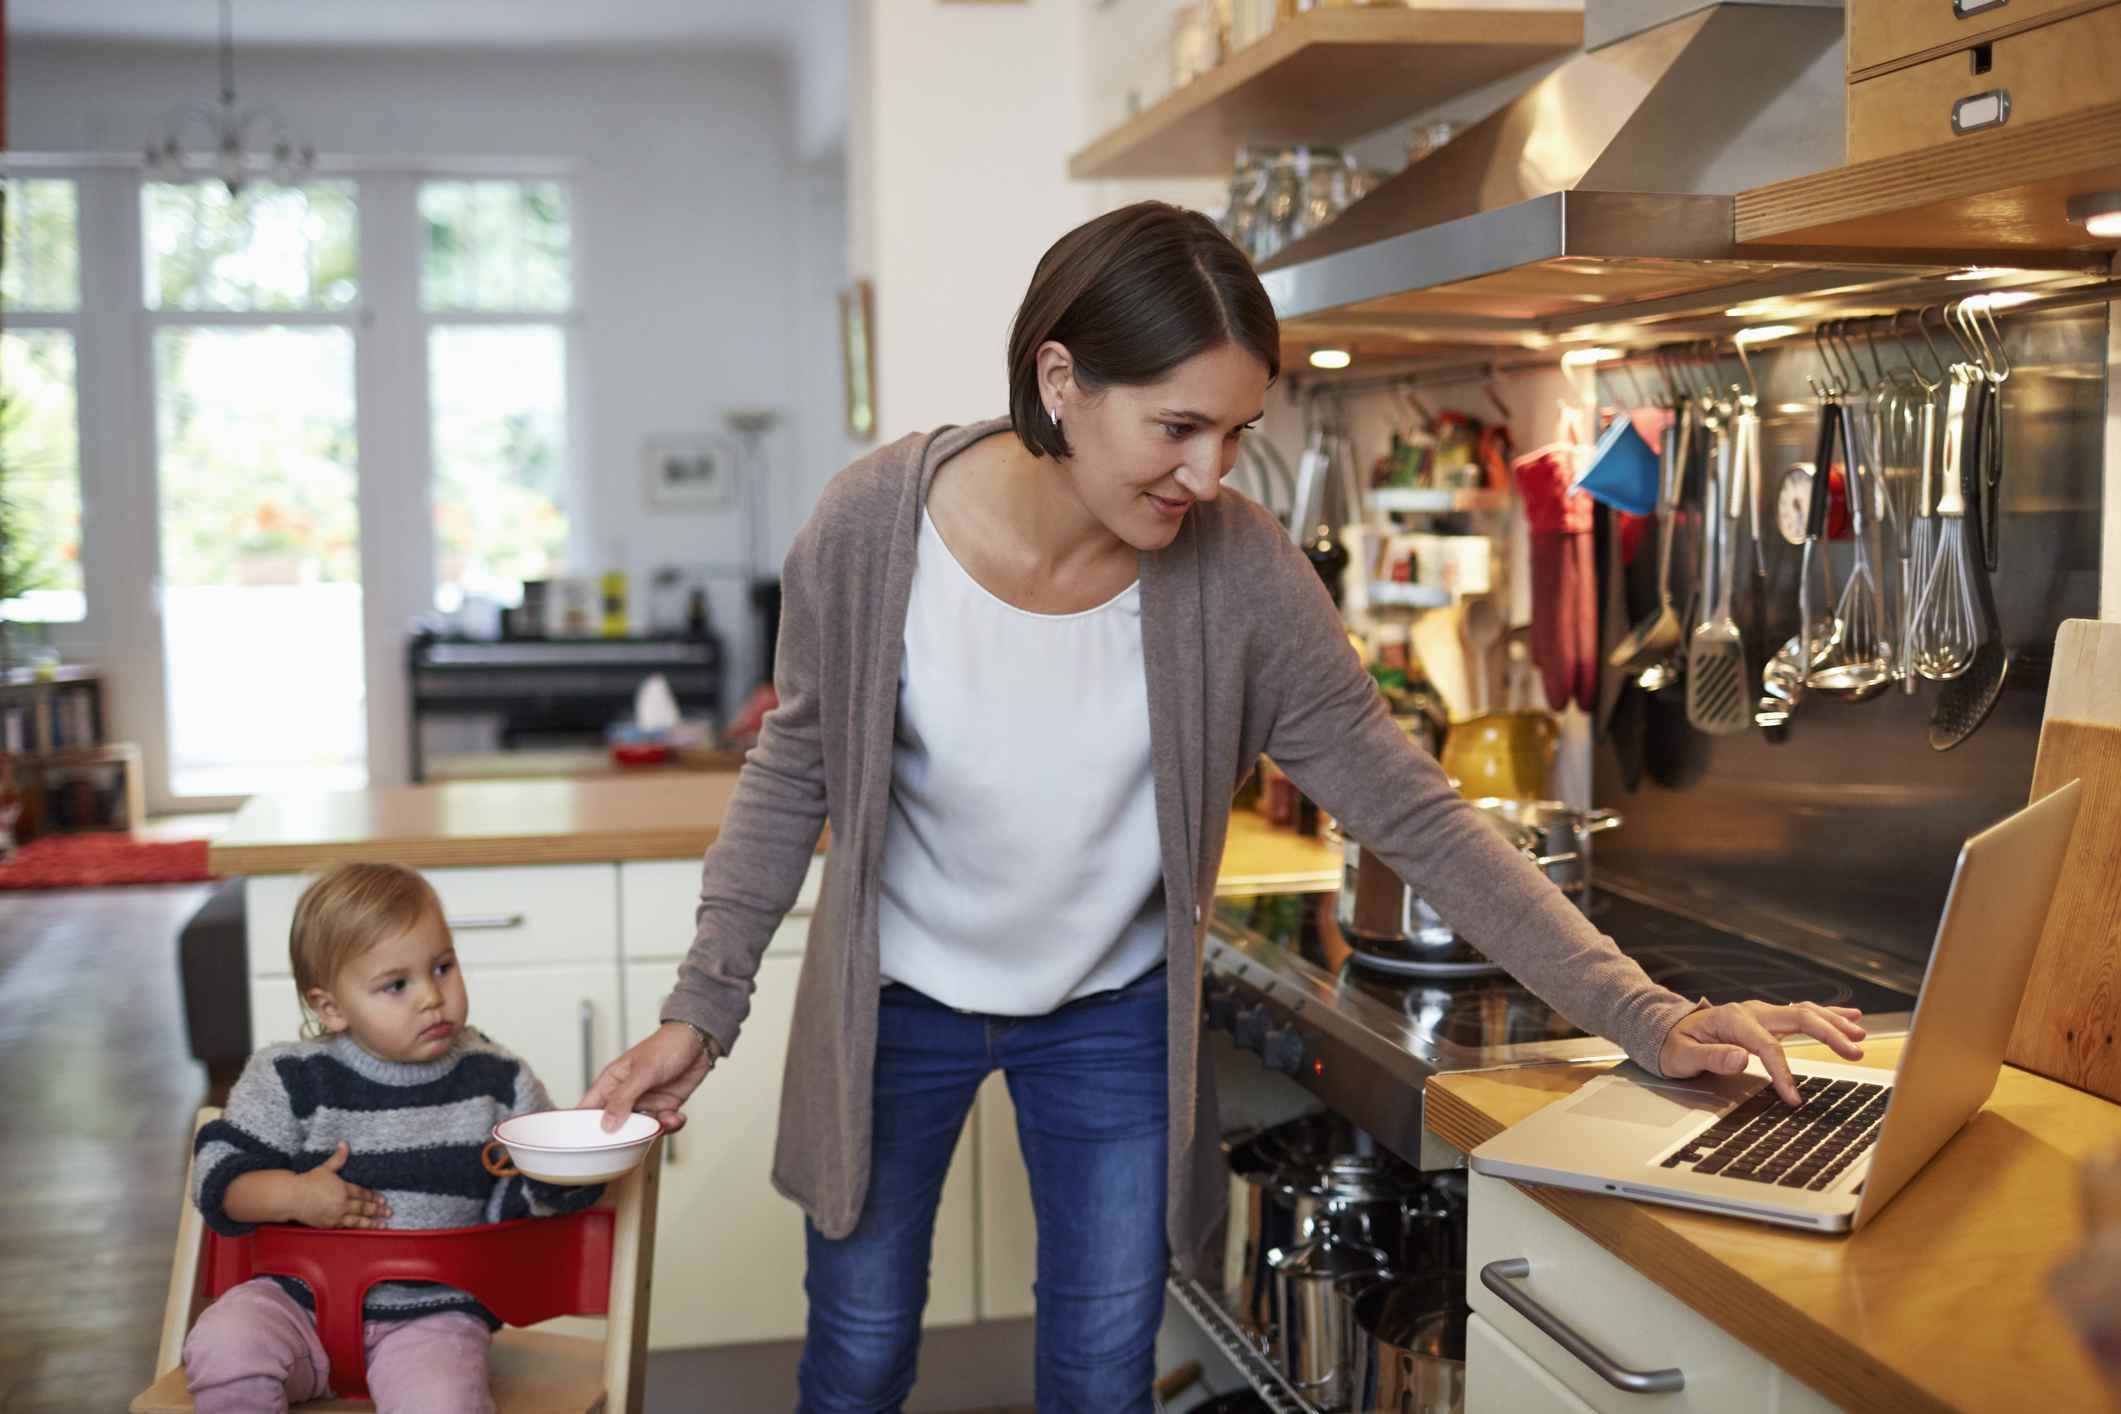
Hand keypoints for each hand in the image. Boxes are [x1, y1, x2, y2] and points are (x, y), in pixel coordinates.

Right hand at [291, 1142, 392, 1228]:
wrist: (291, 1198)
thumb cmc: (308, 1181)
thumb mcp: (325, 1168)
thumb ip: (338, 1158)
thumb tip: (344, 1142)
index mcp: (343, 1189)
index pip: (363, 1193)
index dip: (374, 1196)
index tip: (383, 1199)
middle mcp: (341, 1203)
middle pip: (363, 1207)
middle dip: (378, 1210)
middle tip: (389, 1212)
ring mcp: (335, 1216)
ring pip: (357, 1220)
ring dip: (372, 1222)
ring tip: (382, 1224)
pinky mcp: (329, 1224)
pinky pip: (346, 1226)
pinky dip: (356, 1227)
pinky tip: (362, 1228)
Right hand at [581, 1021, 714, 1133]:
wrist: (699, 1042)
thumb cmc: (666, 1045)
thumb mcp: (642, 1072)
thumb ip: (623, 1098)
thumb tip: (606, 1124)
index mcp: (612, 1081)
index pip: (588, 1108)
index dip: (583, 1127)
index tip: (583, 1145)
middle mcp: (626, 1094)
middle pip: (614, 1125)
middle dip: (623, 1136)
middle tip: (633, 1141)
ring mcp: (645, 1101)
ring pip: (640, 1128)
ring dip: (652, 1129)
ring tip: (665, 1120)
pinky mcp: (664, 1106)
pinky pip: (662, 1124)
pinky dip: (670, 1124)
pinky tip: (677, 1116)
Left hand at [1658, 1000, 1866, 1104]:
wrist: (1668, 1031)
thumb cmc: (1675, 1045)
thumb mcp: (1683, 1056)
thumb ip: (1711, 1057)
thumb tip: (1740, 1059)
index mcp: (1733, 1019)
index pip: (1767, 1046)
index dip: (1783, 1072)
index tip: (1794, 1098)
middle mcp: (1752, 1011)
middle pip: (1798, 1018)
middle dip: (1829, 1034)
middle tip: (1854, 1052)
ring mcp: (1762, 1013)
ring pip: (1805, 1012)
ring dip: (1834, 1023)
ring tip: (1860, 1036)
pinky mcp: (1768, 1019)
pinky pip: (1803, 1014)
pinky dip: (1828, 1016)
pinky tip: (1851, 1019)